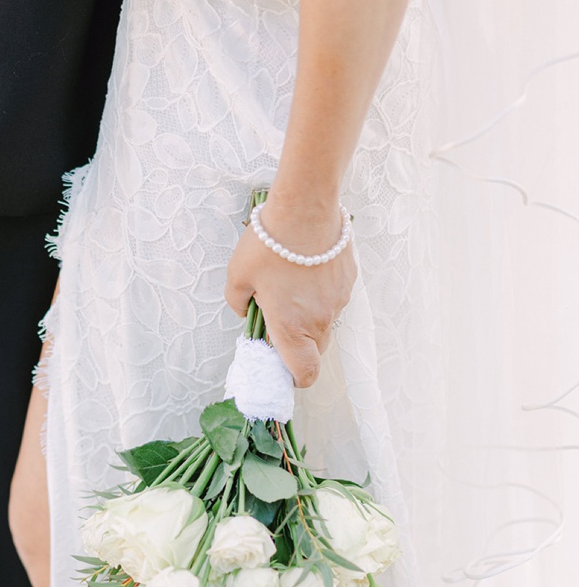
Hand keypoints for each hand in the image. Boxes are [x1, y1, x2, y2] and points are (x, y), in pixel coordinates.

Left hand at [225, 202, 354, 387]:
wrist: (305, 207)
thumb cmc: (268, 244)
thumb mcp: (237, 278)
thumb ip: (238, 303)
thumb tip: (245, 311)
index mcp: (291, 327)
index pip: (304, 373)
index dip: (295, 378)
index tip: (282, 370)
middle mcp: (319, 319)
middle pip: (314, 350)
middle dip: (297, 346)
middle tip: (276, 322)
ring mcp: (338, 300)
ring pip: (324, 322)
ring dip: (308, 317)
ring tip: (288, 287)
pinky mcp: (349, 280)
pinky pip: (333, 299)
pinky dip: (319, 295)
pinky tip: (304, 270)